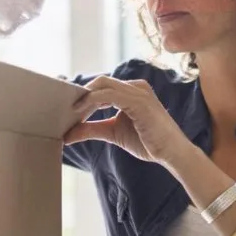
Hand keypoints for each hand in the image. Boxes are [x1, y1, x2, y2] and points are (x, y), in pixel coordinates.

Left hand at [65, 77, 193, 168]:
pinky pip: (109, 95)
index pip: (102, 85)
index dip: (83, 94)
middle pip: (100, 82)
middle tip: (63, 109)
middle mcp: (135, 86)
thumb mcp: (113, 133)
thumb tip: (68, 133)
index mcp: (131, 91)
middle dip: (80, 94)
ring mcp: (138, 92)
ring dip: (83, 99)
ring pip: (102, 86)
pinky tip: (81, 114)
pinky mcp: (139, 101)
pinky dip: (92, 102)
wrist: (172, 153)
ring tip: (71, 114)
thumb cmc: (148, 142)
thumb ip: (92, 129)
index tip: (66, 107)